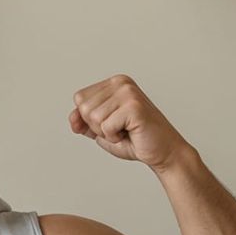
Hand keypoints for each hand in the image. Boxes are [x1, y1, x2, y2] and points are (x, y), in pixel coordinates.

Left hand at [69, 74, 191, 172]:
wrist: (162, 152)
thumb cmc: (135, 140)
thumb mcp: (102, 130)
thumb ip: (83, 122)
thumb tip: (73, 119)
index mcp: (114, 83)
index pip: (79, 98)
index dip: (88, 118)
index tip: (110, 123)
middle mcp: (121, 83)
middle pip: (84, 107)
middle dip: (96, 126)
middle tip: (119, 129)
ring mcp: (128, 93)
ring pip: (93, 117)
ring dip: (106, 133)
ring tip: (125, 131)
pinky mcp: (134, 107)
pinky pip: (105, 127)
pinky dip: (114, 137)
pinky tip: (130, 133)